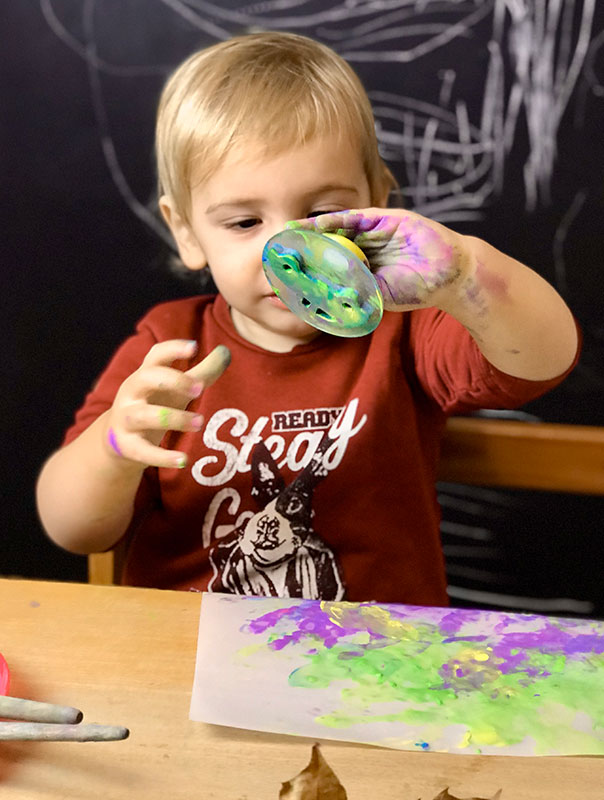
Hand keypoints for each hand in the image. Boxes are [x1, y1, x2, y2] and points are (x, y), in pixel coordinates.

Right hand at [103, 341, 229, 469]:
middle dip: (173, 380)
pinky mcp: (126, 445)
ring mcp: (126, 418)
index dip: (173, 349)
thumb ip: (201, 372)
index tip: (194, 347)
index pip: (155, 355)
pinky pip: (144, 451)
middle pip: (146, 378)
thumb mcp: (175, 389)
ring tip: (200, 423)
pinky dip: (163, 457)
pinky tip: (183, 460)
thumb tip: (226, 352)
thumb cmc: (153, 404)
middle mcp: (132, 393)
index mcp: (145, 375)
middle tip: (199, 388)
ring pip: (146, 415)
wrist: (117, 439)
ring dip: (175, 418)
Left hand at [287, 208, 468, 311]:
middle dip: (303, 248)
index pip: (328, 268)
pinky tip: (311, 225)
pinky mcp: (382, 219)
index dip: (307, 269)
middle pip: (327, 246)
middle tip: (276, 251)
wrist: (450, 273)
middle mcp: (364, 250)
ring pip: (335, 230)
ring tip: (286, 235)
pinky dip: (331, 221)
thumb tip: (321, 297)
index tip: (283, 274)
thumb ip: (353, 292)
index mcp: (362, 270)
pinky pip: (352, 218)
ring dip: (311, 232)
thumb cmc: (416, 289)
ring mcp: (372, 233)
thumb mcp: (378, 295)